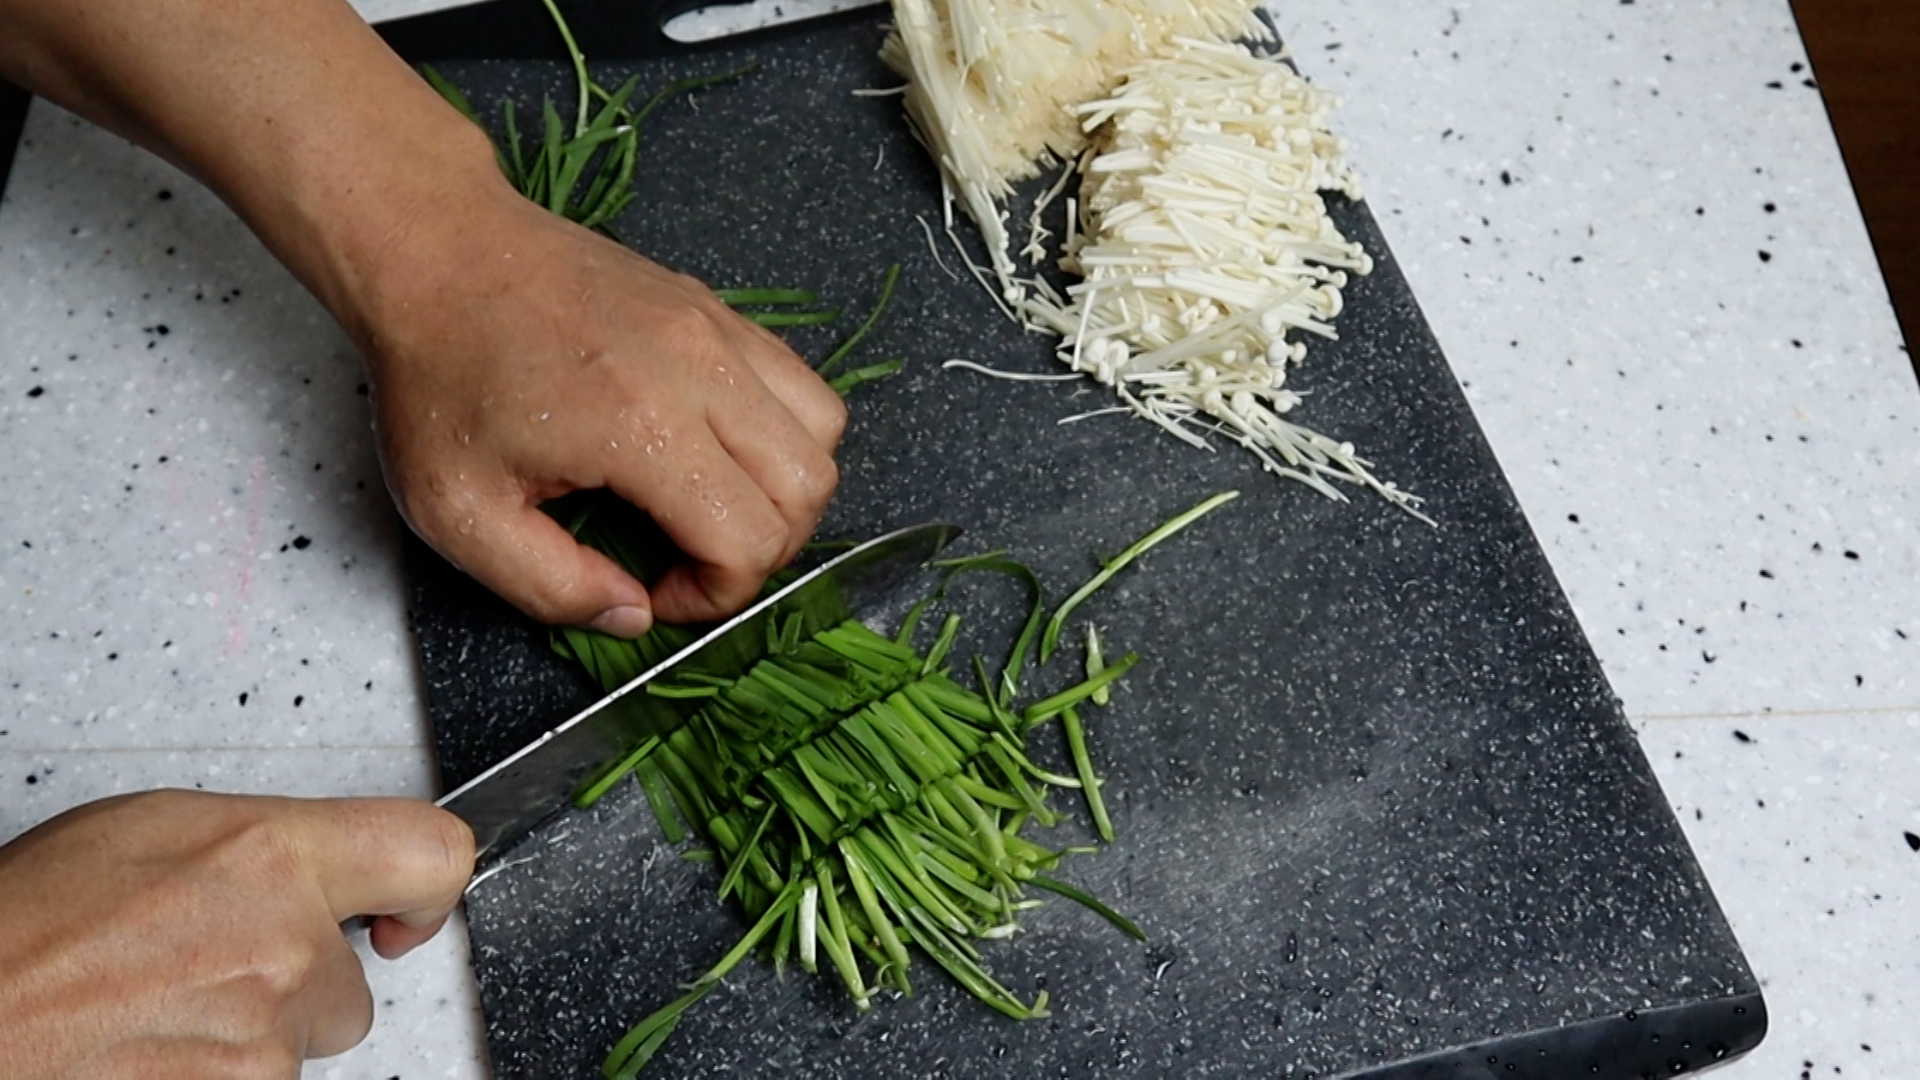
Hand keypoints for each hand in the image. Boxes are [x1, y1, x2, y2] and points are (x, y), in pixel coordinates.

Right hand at [0, 791, 473, 1077]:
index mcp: (271, 857)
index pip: (429, 852)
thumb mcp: (157, 830)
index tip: (410, 908)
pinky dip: (213, 1073)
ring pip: (299, 1043)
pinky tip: (150, 1049)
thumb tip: (318, 867)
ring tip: (154, 1010)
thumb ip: (266, 847)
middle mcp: (284, 948)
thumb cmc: (27, 927)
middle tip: (202, 970)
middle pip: (349, 981)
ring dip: (247, 1034)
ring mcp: (265, 1041)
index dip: (430, 885)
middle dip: (295, 982)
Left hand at [359, 185, 846, 636]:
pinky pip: (802, 384)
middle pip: (806, 490)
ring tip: (717, 506)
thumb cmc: (438, 380)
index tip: (655, 589)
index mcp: (638, 427)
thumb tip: (635, 613)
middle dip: (761, 552)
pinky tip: (718, 450)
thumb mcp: (458, 513)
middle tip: (690, 558)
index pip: (747, 541)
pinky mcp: (718, 309)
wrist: (436, 252)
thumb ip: (550, 587)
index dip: (714, 595)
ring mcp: (719, 329)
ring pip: (823, 433)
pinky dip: (786, 434)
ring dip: (786, 492)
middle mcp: (700, 370)